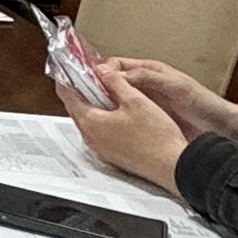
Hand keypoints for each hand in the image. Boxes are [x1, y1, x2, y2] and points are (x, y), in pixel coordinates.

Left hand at [61, 72, 192, 190]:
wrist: (172, 166)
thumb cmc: (156, 136)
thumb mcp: (135, 100)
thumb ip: (116, 83)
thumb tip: (103, 71)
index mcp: (91, 122)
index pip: (68, 97)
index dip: (66, 81)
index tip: (66, 71)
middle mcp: (91, 138)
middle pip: (77, 110)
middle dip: (80, 93)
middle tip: (87, 77)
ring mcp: (101, 150)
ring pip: (89, 122)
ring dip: (93, 107)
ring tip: (103, 92)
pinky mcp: (113, 156)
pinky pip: (100, 133)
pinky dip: (102, 120)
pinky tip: (116, 113)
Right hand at [99, 54, 237, 144]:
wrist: (221, 128)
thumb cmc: (204, 104)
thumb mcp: (175, 86)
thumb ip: (147, 77)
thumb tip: (115, 73)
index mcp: (150, 71)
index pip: (117, 65)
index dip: (102, 71)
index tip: (90, 81)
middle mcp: (145, 86)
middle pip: (113, 83)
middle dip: (98, 88)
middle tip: (84, 98)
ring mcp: (146, 105)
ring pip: (117, 101)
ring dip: (105, 105)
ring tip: (93, 113)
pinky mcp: (148, 122)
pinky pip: (126, 118)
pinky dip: (116, 120)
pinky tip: (110, 126)